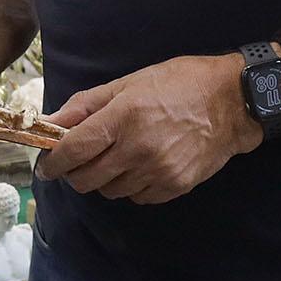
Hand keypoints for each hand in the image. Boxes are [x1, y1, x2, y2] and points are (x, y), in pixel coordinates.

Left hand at [40, 54, 262, 204]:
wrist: (233, 102)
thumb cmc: (179, 84)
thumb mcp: (129, 82)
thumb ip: (86, 105)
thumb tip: (51, 121)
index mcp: (123, 117)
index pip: (73, 151)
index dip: (53, 162)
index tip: (47, 165)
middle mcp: (138, 149)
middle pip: (86, 179)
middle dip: (75, 173)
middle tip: (80, 160)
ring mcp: (157, 171)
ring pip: (109, 191)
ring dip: (104, 179)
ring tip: (117, 157)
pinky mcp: (174, 187)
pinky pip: (136, 197)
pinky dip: (130, 186)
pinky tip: (140, 165)